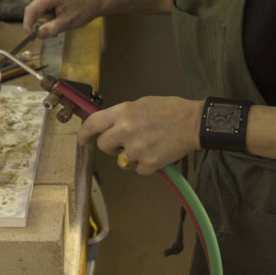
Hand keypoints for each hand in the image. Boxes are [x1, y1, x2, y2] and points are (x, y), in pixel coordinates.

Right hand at [23, 0, 104, 39]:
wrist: (94, 3)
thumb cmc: (84, 10)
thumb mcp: (67, 22)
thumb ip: (51, 29)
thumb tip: (38, 35)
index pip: (31, 10)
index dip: (28, 23)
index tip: (30, 36)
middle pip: (35, 12)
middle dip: (41, 24)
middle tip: (53, 32)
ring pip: (39, 12)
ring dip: (46, 22)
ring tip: (59, 25)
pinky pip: (44, 10)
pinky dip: (49, 18)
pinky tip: (59, 20)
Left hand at [77, 96, 203, 174]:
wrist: (193, 123)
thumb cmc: (170, 110)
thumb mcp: (142, 104)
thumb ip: (124, 115)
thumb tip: (111, 124)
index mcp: (123, 112)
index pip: (93, 123)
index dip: (84, 133)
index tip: (82, 140)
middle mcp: (125, 130)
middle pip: (104, 146)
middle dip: (112, 147)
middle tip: (124, 143)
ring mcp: (136, 148)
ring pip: (123, 161)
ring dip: (132, 157)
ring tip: (148, 145)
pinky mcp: (149, 163)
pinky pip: (139, 170)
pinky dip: (147, 165)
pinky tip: (157, 153)